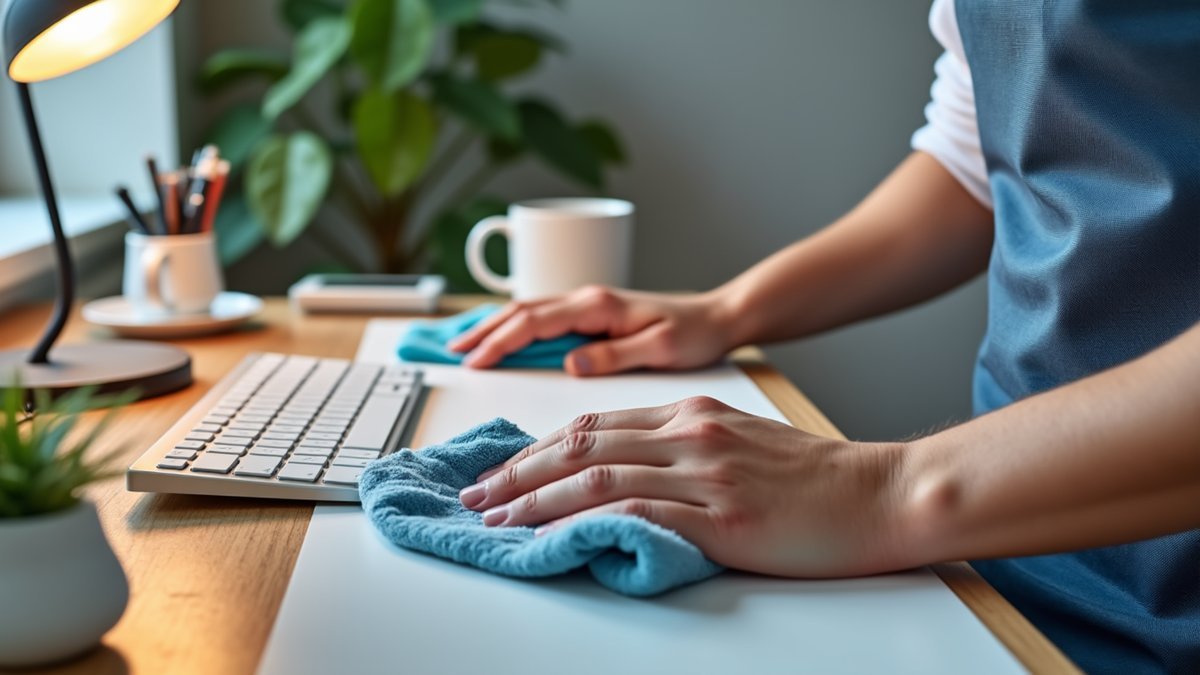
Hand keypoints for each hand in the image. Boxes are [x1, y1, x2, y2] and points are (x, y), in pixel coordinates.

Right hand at [447, 286, 737, 375]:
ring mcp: (588, 306)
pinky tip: (500, 339)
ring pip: (528, 311)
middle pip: (521, 310)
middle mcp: (587, 300)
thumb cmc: (696, 333)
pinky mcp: (593, 317)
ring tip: (461, 344)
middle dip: (483, 330)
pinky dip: (514, 327)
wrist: (720, 317)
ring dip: (493, 326)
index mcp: (598, 306)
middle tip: (448, 351)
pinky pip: (543, 319)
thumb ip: (616, 356)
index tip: (473, 362)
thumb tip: (571, 364)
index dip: (500, 342)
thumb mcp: (662, 349)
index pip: (535, 321)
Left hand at [458, 396, 914, 577]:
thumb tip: (627, 476)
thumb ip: (683, 450)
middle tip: (476, 495)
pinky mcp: (719, 515)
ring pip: (596, 477)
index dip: (538, 449)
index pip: (593, 425)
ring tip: (496, 521)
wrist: (879, 494)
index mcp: (690, 413)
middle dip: (518, 472)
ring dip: (534, 501)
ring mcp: (703, 472)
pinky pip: (635, 515)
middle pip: (580, 444)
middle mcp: (688, 433)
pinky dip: (582, 525)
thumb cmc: (814, 479)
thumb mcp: (739, 443)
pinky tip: (553, 538)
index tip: (504, 470)